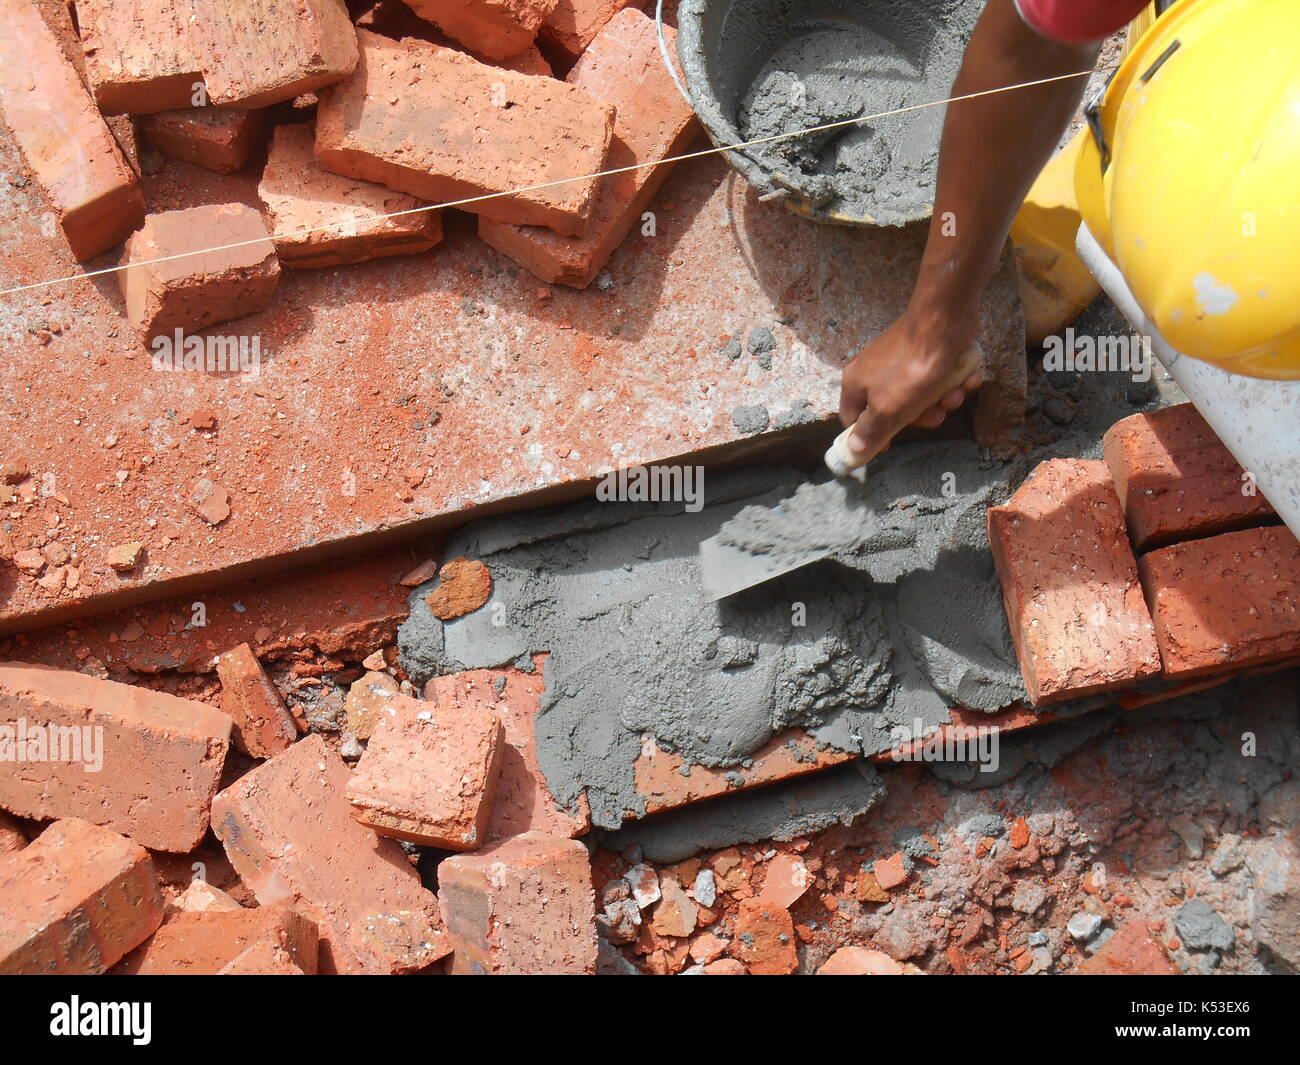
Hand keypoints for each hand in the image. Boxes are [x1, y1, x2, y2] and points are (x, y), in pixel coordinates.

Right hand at [838, 310, 983, 463]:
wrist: (944, 322)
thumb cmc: (911, 369)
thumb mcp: (888, 409)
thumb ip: (871, 432)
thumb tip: (854, 449)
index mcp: (856, 384)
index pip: (852, 419)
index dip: (870, 436)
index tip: (891, 445)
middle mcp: (873, 371)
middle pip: (892, 410)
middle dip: (919, 417)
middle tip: (935, 414)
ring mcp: (899, 360)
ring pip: (918, 395)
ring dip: (940, 400)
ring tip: (954, 394)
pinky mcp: (924, 351)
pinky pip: (935, 376)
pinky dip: (951, 382)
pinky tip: (964, 379)